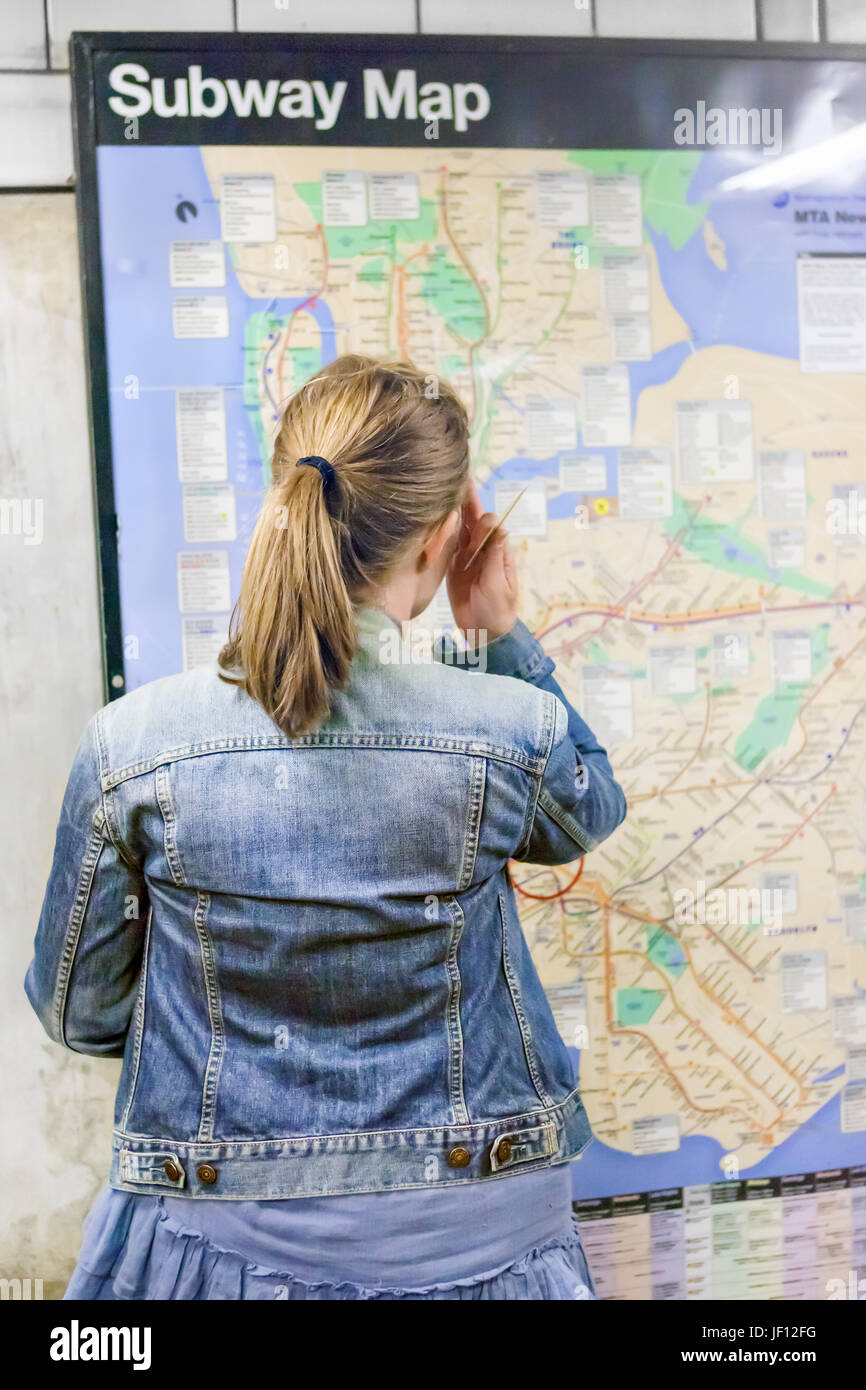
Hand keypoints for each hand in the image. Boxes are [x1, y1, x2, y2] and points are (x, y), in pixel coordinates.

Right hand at [447, 482, 518, 642]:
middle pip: (470, 517)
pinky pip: (446, 544)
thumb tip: (497, 523)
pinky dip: (440, 529)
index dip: (475, 503)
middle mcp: (481, 548)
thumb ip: (494, 555)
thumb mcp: (497, 584)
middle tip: (452, 471)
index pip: (486, 520)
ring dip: (450, 508)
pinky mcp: (452, 566)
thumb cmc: (498, 611)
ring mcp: (466, 555)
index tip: (464, 483)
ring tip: (438, 486)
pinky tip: (432, 514)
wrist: (485, 634)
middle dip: (462, 496)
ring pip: (457, 527)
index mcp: (496, 549)